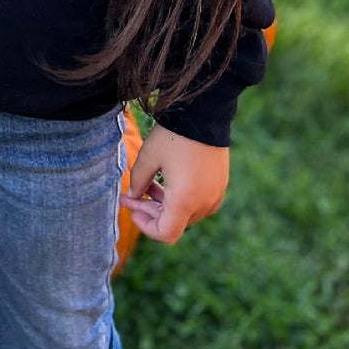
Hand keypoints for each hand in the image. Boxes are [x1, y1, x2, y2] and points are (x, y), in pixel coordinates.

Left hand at [119, 123, 228, 245]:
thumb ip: (137, 181)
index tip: (132, 209)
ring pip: (184, 214)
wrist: (205, 114)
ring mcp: (214, 196)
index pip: (166, 234)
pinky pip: (197, 203)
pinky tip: (165, 182)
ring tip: (146, 185)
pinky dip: (179, 199)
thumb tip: (133, 197)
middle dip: (149, 212)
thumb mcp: (148, 157)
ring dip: (163, 205)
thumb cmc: (174, 135)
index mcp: (185, 200)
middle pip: (173, 222)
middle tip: (129, 195)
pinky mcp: (219, 186)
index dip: (145, 227)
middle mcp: (203, 203)